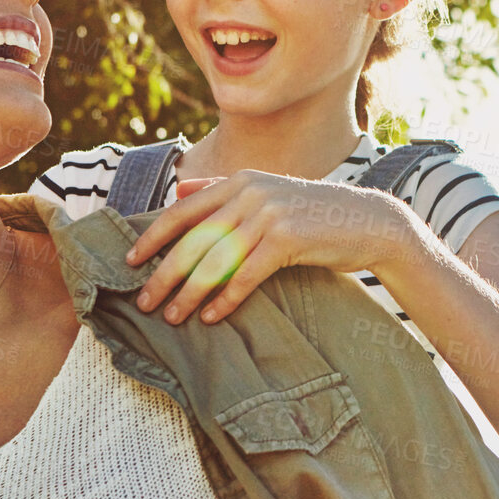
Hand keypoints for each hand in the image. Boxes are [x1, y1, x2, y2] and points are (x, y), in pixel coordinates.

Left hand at [124, 170, 418, 324]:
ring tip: (172, 316)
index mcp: (239, 181)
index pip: (183, 211)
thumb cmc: (314, 214)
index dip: (152, 237)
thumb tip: (179, 189)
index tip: (130, 261)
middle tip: (143, 301)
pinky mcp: (288, 239)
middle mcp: (250, 192)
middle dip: (164, 273)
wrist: (368, 222)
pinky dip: (226, 298)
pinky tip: (212, 317)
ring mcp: (269, 214)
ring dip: (190, 292)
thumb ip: (222, 189)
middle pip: (194, 239)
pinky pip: (246, 275)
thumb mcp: (267, 191)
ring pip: (216, 259)